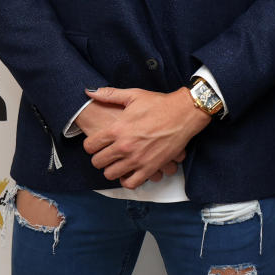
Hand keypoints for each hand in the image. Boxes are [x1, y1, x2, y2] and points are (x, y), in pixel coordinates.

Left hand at [80, 87, 210, 188]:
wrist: (184, 113)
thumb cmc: (159, 104)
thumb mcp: (133, 95)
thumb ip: (109, 95)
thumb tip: (89, 92)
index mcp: (117, 129)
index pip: (90, 146)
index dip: (91, 145)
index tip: (96, 144)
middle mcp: (125, 146)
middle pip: (98, 162)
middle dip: (99, 158)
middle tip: (106, 153)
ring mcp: (137, 159)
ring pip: (111, 174)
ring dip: (112, 169)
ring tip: (117, 162)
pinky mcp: (151, 168)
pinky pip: (130, 183)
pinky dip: (127, 180)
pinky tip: (129, 171)